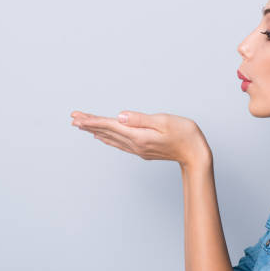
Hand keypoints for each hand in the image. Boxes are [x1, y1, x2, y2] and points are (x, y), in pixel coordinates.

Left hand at [70, 110, 210, 167]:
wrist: (196, 154)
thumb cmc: (185, 134)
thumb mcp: (165, 121)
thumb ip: (141, 119)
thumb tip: (120, 116)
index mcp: (139, 136)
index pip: (110, 126)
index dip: (92, 121)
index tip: (77, 117)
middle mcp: (135, 145)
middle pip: (107, 133)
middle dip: (89, 124)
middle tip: (73, 118)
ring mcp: (138, 149)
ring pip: (111, 138)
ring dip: (95, 131)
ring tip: (82, 125)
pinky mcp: (142, 150)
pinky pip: (119, 143)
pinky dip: (107, 138)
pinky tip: (102, 136)